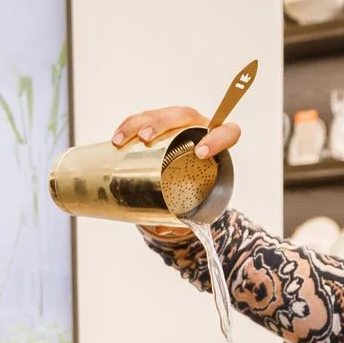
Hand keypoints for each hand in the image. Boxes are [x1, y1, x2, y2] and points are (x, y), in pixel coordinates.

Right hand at [108, 107, 241, 242]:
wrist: (185, 174)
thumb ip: (185, 217)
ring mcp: (175, 122)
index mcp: (217, 142)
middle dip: (161, 124)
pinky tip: (116, 139)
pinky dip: (127, 127)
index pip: (227, 132)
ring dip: (138, 124)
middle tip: (146, 139)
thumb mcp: (197, 201)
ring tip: (122, 140)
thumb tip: (163, 229)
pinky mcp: (157, 123)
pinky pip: (142, 119)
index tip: (200, 153)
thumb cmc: (194, 186)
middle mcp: (197, 126)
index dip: (218, 138)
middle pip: (183, 115)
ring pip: (159, 114)